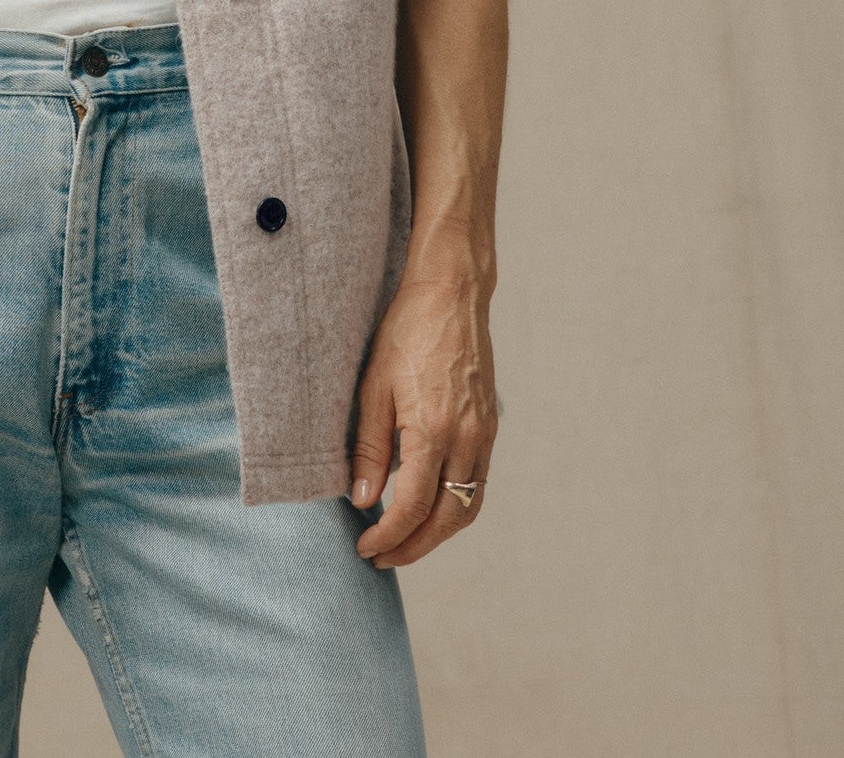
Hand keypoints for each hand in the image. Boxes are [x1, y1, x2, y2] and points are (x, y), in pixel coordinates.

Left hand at [349, 273, 496, 567]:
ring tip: (404, 542)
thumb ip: (368, 447)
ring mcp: (484, 435)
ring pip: (467, 508)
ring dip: (437, 535)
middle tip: (382, 558)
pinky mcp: (490, 427)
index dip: (387, 535)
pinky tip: (430, 508)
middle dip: (413, 547)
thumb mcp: (373, 386)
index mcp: (433, 431)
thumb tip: (362, 500)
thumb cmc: (406, 332)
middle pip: (445, 520)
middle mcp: (466, 440)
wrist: (451, 294)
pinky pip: (477, 485)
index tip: (365, 547)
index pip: (411, 507)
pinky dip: (455, 508)